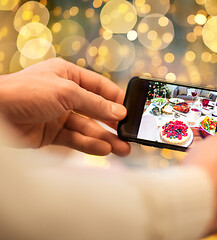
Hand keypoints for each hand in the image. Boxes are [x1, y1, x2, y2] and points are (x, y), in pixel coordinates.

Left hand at [0, 58, 129, 155]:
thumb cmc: (24, 91)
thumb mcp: (66, 92)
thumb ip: (94, 104)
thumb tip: (119, 112)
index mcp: (69, 75)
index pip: (100, 87)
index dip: (116, 99)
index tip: (132, 110)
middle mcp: (66, 95)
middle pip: (96, 110)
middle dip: (113, 123)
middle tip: (129, 133)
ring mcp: (60, 115)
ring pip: (88, 127)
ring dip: (106, 138)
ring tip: (123, 149)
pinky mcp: (53, 133)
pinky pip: (76, 139)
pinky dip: (90, 144)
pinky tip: (104, 149)